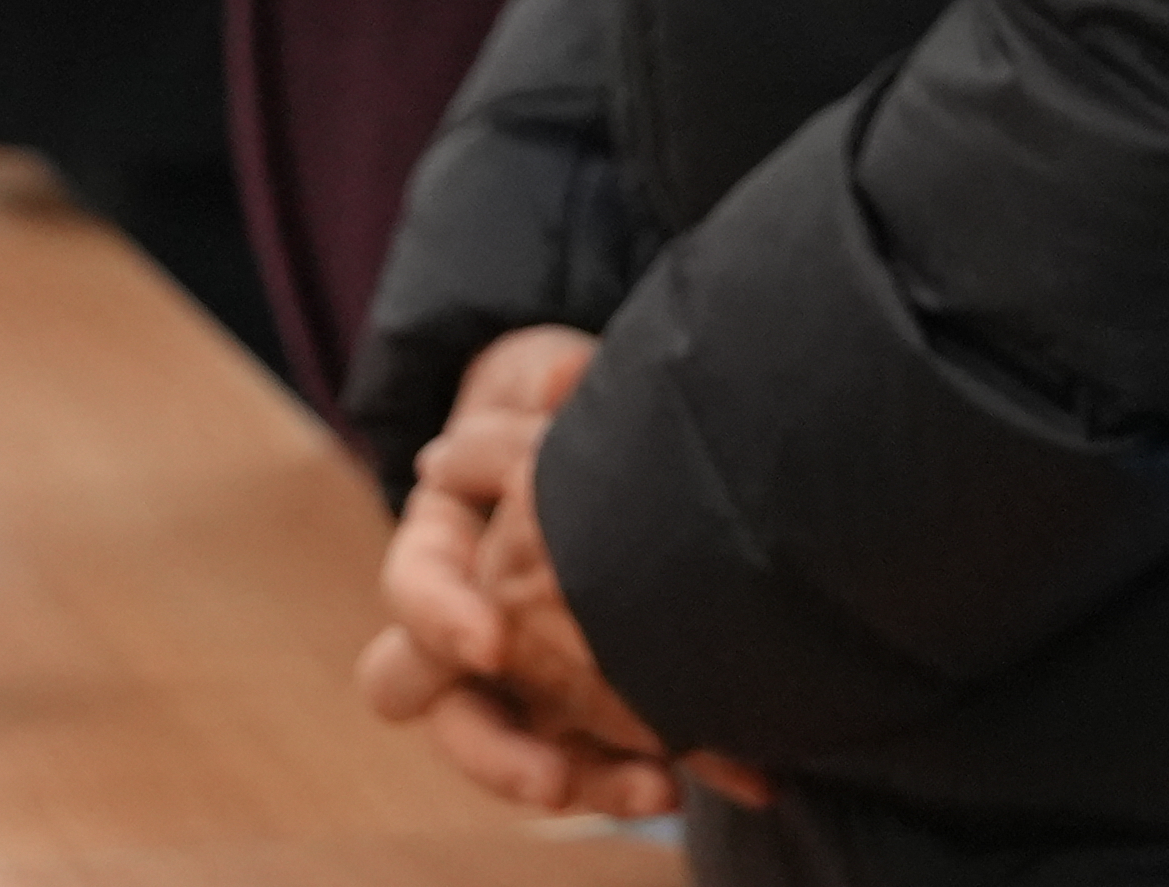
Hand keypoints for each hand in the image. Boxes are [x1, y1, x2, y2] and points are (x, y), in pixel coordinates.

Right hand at [353, 327, 750, 820]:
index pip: (415, 595)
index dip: (442, 620)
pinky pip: (628, 755)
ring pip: (538, 758)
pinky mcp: (600, 704)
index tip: (493, 644)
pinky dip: (687, 766)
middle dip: (500, 755)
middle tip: (554, 781)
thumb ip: (546, 379)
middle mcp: (470, 633)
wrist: (602, 436)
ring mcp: (532, 680)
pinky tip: (753, 779)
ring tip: (661, 790)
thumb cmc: (545, 403)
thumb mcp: (538, 378)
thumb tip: (563, 379)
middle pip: (458, 719)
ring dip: (595, 784)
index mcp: (439, 551)